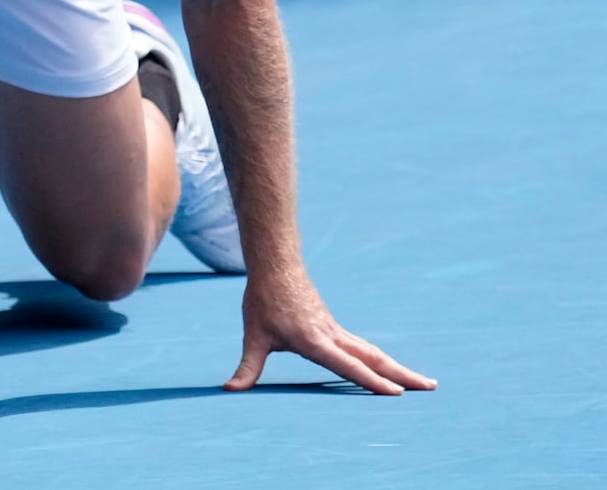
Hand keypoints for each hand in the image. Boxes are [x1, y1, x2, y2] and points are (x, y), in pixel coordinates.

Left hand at [227, 268, 437, 395]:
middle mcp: (331, 336)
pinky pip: (362, 347)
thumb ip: (247, 366)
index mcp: (314, 340)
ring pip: (371, 351)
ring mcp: (335, 330)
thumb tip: (229, 389)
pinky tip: (388, 368)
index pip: (347, 364)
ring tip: (422, 382)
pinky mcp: (334, 327)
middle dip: (401, 375)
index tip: (396, 393)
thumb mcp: (254, 336)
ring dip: (396, 367)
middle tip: (431, 387)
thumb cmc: (263, 301)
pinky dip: (380, 359)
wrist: (275, 267)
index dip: (370, 381)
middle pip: (372, 358)